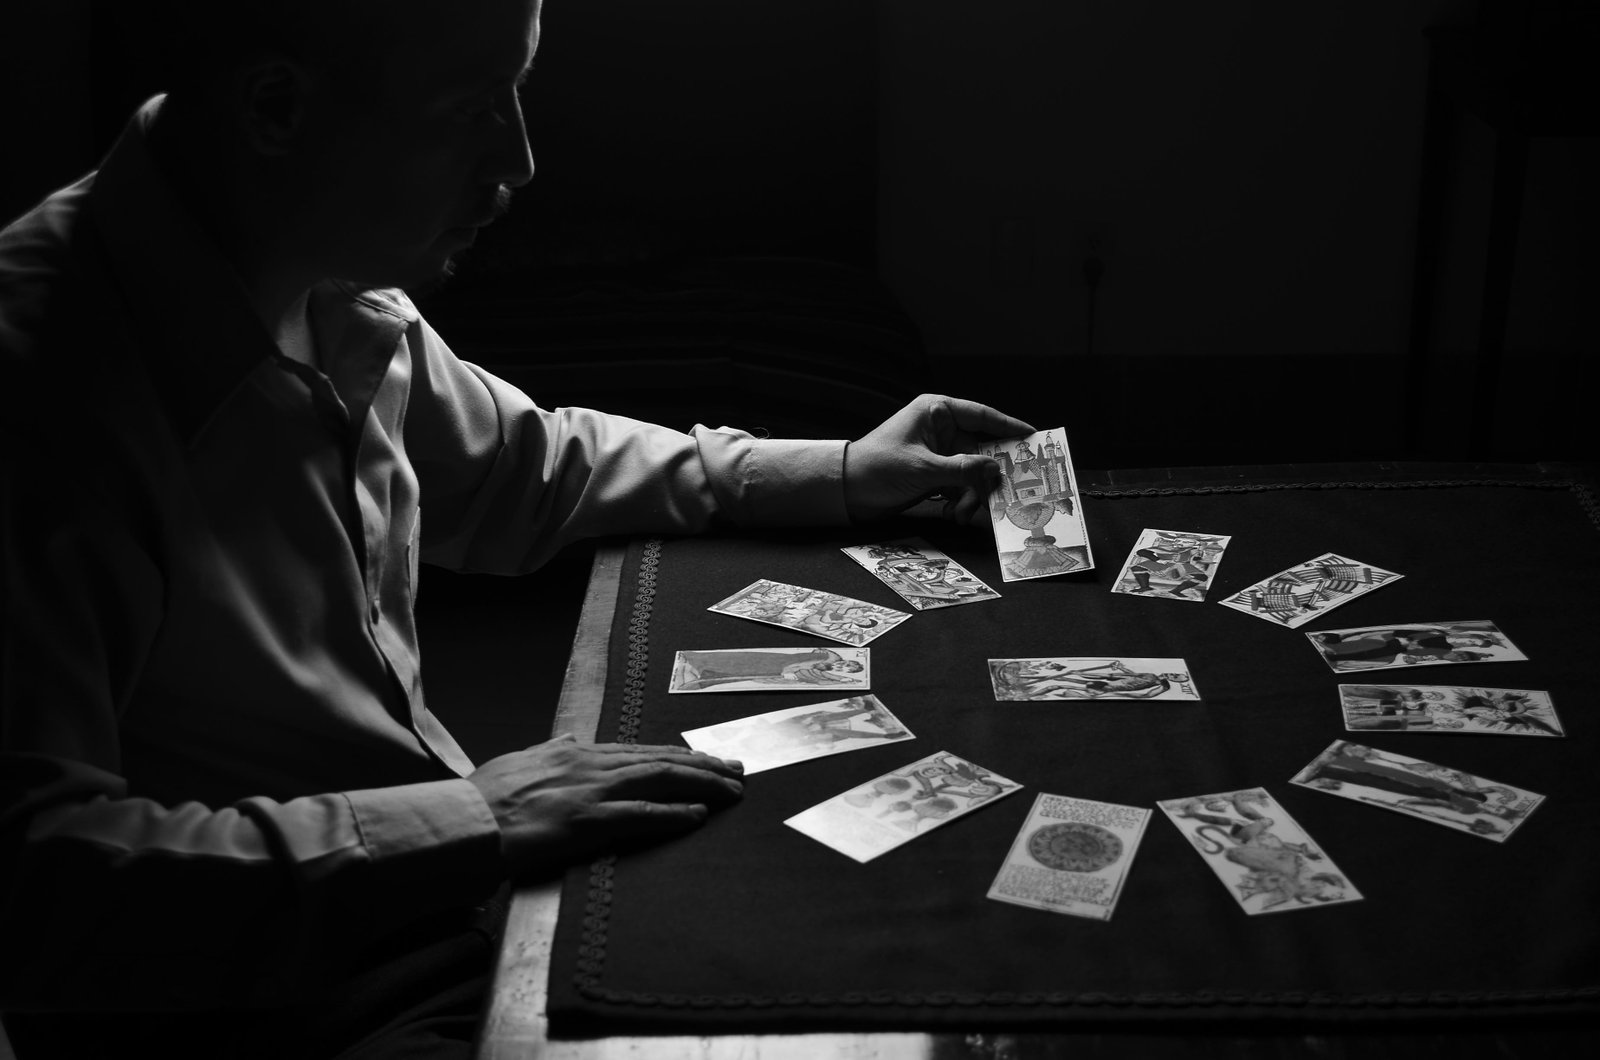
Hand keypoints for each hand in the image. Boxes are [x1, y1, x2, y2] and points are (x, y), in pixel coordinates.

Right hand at [467, 734, 743, 875]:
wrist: (463, 822)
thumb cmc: (484, 798)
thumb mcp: (519, 762)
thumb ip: (549, 752)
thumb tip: (567, 741)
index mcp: (575, 753)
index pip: (639, 750)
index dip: (677, 755)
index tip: (705, 759)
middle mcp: (589, 765)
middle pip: (660, 760)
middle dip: (704, 765)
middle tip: (737, 771)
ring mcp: (590, 792)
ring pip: (660, 780)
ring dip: (701, 784)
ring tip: (732, 790)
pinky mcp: (586, 822)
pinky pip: (640, 816)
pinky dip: (673, 814)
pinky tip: (698, 816)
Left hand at [843, 394, 1033, 525]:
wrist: (845, 492)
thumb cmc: (877, 468)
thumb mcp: (924, 469)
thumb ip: (963, 469)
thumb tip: (995, 470)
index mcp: (936, 413)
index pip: (982, 415)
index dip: (1009, 426)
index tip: (1033, 437)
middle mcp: (940, 430)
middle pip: (981, 451)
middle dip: (987, 477)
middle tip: (1002, 495)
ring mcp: (938, 454)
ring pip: (972, 474)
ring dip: (972, 496)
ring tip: (962, 514)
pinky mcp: (933, 475)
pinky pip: (960, 487)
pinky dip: (960, 502)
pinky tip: (953, 514)